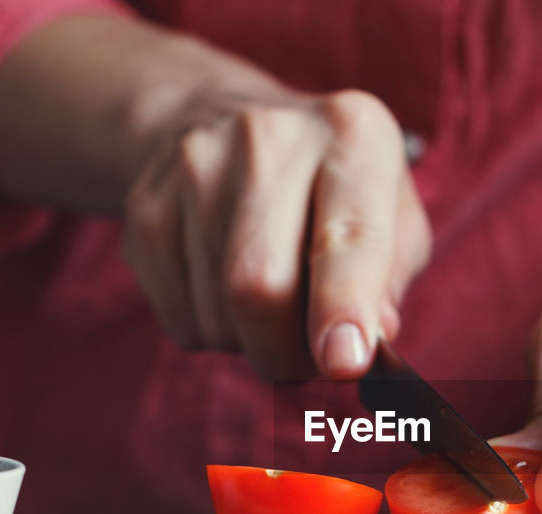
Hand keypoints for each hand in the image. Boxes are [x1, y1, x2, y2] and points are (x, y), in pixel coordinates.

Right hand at [0, 15, 429, 379]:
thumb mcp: (395, 219)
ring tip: (271, 307)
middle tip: (311, 362)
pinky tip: (227, 293)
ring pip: (217, 313)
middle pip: (260, 284)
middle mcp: (268, 136)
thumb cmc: (335, 191)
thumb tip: (360, 345)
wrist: (226, 124)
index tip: (344, 362)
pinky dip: (212, 331)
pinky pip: (179, 318)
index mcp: (351, 133)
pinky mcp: (146, 205)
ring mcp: (195, 165)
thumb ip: (391, 283)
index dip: (343, 306)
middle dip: (288, 352)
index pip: (347, 234)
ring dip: (251, 342)